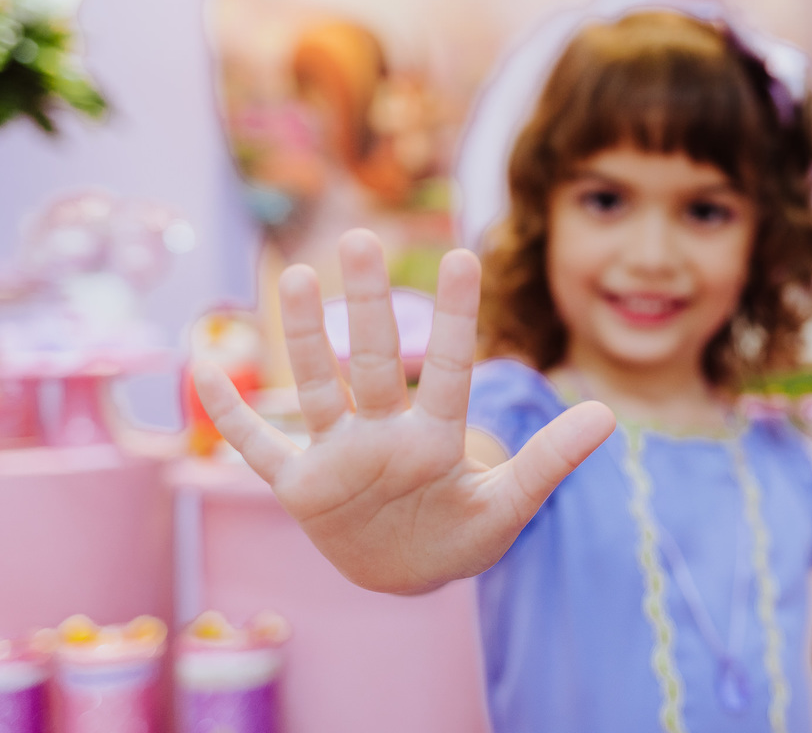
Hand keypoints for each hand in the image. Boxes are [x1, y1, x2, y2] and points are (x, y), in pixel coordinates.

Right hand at [193, 229, 615, 593]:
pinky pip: (259, 446)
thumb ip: (549, 463)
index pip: (450, 368)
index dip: (456, 317)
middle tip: (357, 239)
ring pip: (315, 388)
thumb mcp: (509, 509)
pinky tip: (201, 363)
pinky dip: (231, 413)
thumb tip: (610, 417)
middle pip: (374, 363)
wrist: (411, 571)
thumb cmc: (463, 535)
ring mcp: (339, 456)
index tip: (461, 255)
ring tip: (295, 278)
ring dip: (302, 340)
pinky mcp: (302, 485)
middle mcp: (384, 434)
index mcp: (436, 439)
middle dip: (365, 306)